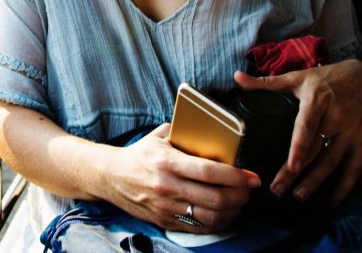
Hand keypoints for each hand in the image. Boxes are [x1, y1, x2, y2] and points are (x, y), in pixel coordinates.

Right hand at [101, 123, 259, 232]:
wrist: (111, 176)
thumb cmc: (140, 154)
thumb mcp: (160, 137)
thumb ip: (186, 134)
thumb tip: (216, 134)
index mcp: (166, 161)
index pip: (208, 171)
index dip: (235, 175)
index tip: (250, 176)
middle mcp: (167, 186)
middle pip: (215, 197)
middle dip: (240, 195)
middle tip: (249, 189)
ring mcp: (166, 206)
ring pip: (211, 217)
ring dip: (233, 211)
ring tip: (240, 201)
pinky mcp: (166, 220)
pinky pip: (200, 228)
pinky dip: (219, 223)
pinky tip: (226, 214)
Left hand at [234, 59, 361, 206]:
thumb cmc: (327, 78)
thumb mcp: (298, 77)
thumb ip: (267, 82)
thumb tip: (237, 77)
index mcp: (317, 101)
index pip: (306, 127)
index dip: (299, 148)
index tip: (291, 166)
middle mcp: (336, 118)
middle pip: (315, 150)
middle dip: (296, 173)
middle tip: (278, 190)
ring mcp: (352, 132)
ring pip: (332, 162)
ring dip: (316, 182)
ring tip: (298, 197)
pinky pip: (354, 168)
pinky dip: (344, 187)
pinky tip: (331, 202)